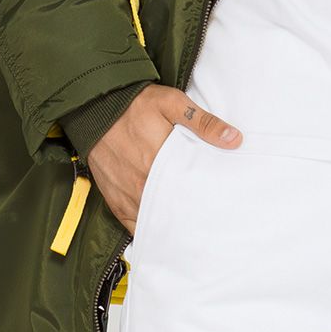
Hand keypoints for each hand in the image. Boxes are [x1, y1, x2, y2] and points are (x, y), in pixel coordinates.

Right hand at [86, 84, 242, 234]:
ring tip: (189, 224)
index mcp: (159, 162)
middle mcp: (141, 184)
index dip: (205, 201)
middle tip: (208, 217)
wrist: (96, 106)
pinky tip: (164, 228)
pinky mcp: (114, 200)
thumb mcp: (172, 102)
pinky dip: (148, 227)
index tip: (219, 204)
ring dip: (171, 223)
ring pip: (154, 221)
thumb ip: (203, 122)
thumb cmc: (137, 103)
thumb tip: (234, 139)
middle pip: (173, 211)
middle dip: (191, 215)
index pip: (189, 193)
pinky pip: (134, 224)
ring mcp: (126, 195)